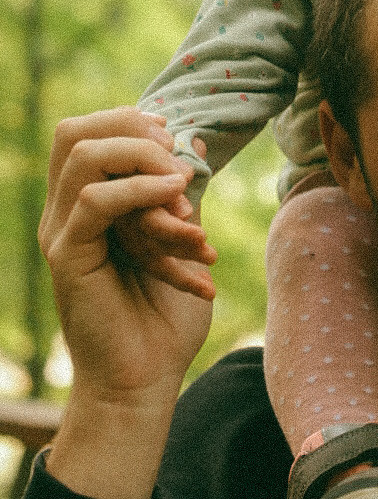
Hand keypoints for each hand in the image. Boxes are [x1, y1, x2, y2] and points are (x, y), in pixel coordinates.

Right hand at [39, 109, 217, 498]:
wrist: (147, 379)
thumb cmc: (165, 316)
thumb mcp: (181, 239)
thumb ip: (179, 192)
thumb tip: (195, 139)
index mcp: (85, 205)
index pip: (84, 132)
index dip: (128, 119)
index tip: (174, 135)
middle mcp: (65, 213)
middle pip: (74, 132)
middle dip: (132, 128)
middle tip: (176, 153)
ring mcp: (62, 234)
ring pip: (82, 156)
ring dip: (144, 159)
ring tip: (182, 184)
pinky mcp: (68, 258)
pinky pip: (94, 200)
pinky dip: (139, 189)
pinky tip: (177, 201)